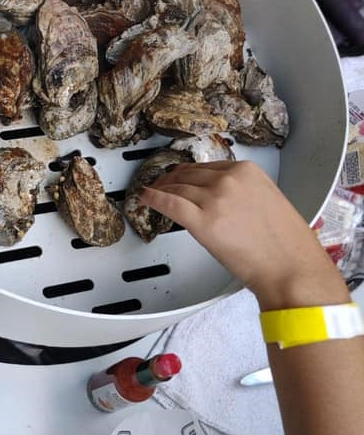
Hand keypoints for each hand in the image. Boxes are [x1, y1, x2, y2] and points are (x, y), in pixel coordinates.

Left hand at [138, 160, 348, 309]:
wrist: (290, 268)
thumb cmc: (284, 245)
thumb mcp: (268, 201)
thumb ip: (243, 193)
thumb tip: (221, 198)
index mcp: (248, 171)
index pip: (208, 166)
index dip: (188, 172)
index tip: (180, 175)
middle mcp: (230, 180)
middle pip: (189, 174)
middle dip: (171, 179)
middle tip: (161, 184)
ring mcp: (215, 199)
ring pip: (177, 188)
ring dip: (160, 189)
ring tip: (152, 192)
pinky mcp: (202, 221)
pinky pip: (169, 204)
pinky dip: (153, 199)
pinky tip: (145, 199)